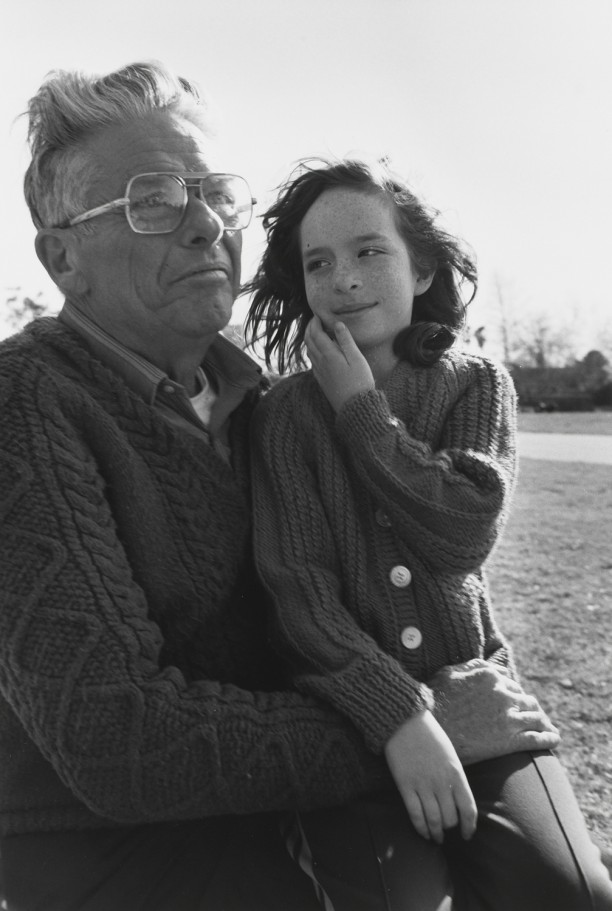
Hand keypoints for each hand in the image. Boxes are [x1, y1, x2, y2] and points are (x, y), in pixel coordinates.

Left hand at [304, 316, 374, 412]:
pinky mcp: (321, 379)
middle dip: (309, 328)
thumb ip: (346, 340)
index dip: (315, 322)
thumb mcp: (357, 359)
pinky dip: (312, 350)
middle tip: (315, 320)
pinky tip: (319, 350)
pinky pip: (312, 361)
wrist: (354, 407)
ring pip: (308, 351)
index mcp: (329, 355)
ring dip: (309, 339)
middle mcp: (320, 362)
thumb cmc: (360, 381)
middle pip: (308, 341)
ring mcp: (319, 371)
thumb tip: (337, 324)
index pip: (316, 333)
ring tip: (316, 331)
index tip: (318, 314)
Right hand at [384, 710, 477, 843]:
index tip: (467, 835)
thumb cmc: (429, 736)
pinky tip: (423, 833)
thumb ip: (455, 777)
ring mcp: (423, 785)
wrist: (404, 722)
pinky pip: (415, 814)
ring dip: (436, 833)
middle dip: (449, 828)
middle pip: (450, 818)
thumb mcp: (450, 754)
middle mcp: (441, 782)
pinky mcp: (405, 786)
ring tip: (436, 838)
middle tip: (447, 831)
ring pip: (433, 820)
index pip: (468, 809)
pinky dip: (420, 828)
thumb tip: (458, 799)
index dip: (469, 827)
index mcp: (456, 773)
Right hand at [428, 659, 560, 764]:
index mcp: (489, 675)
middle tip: (532, 715)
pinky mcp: (511, 740)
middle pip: (525, 698)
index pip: (510, 682)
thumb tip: (490, 666)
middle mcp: (503, 693)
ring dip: (542, 721)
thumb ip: (471, 666)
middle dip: (529, 706)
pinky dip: (550, 738)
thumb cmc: (434, 703)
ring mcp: (509, 717)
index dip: (512, 692)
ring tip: (546, 727)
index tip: (513, 700)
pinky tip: (555, 740)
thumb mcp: (448, 673)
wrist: (431, 734)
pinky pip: (539, 738)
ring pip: (536, 716)